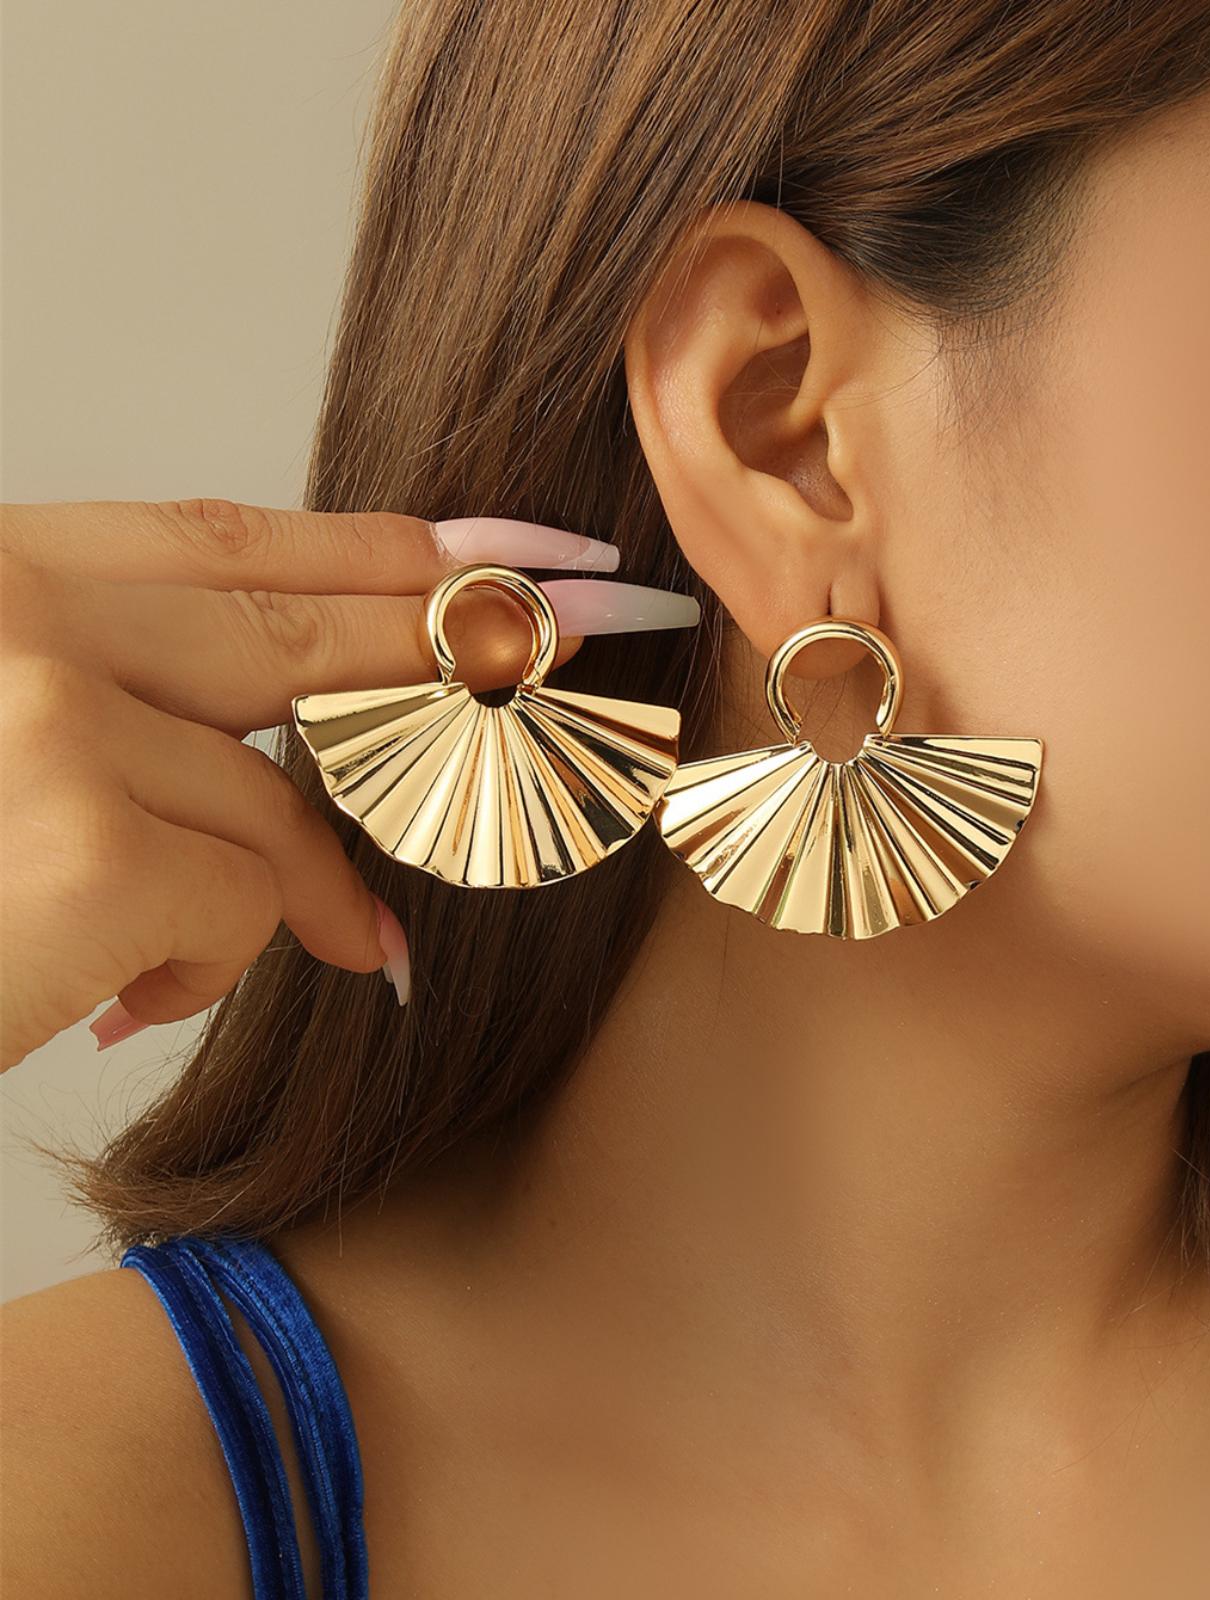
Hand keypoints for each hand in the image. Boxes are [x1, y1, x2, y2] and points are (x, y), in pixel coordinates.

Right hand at [0, 498, 611, 1070]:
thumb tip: (305, 769)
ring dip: (272, 894)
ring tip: (173, 961)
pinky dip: (213, 964)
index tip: (508, 540)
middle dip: (457, 642)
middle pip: (301, 631)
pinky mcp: (88, 844)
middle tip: (578, 631)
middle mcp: (16, 617)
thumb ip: (134, 714)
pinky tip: (110, 1003)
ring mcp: (49, 721)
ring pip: (274, 801)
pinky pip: (253, 902)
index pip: (227, 537)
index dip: (384, 543)